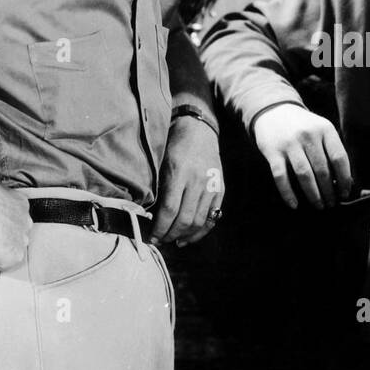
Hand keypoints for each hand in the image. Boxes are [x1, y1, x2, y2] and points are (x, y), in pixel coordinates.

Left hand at [149, 114, 224, 246]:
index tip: (152, 237)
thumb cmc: (173, 144)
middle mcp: (198, 181)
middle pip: (185, 219)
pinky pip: (212, 217)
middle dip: (170, 235)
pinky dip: (201, 231)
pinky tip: (189, 237)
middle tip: (160, 240)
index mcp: (179, 173)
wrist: (199, 129)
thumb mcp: (161, 162)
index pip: (169, 210)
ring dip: (185, 235)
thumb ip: (158, 188)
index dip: (160, 228)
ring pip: (199, 221)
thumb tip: (149, 216)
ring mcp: (211, 186)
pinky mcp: (220, 190)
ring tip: (173, 240)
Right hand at [251, 103, 351, 208]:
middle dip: (329, 191)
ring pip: (304, 175)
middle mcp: (308, 135)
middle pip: (322, 170)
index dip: (344, 179)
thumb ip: (332, 150)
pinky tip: (294, 204)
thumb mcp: (321, 130)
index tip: (344, 193)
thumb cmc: (304, 127)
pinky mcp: (272, 151)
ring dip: (313, 194)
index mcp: (325, 129)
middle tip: (331, 204)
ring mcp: (289, 143)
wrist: (274, 111)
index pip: (339, 158)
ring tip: (319, 205)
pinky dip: (288, 193)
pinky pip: (281, 176)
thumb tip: (346, 182)